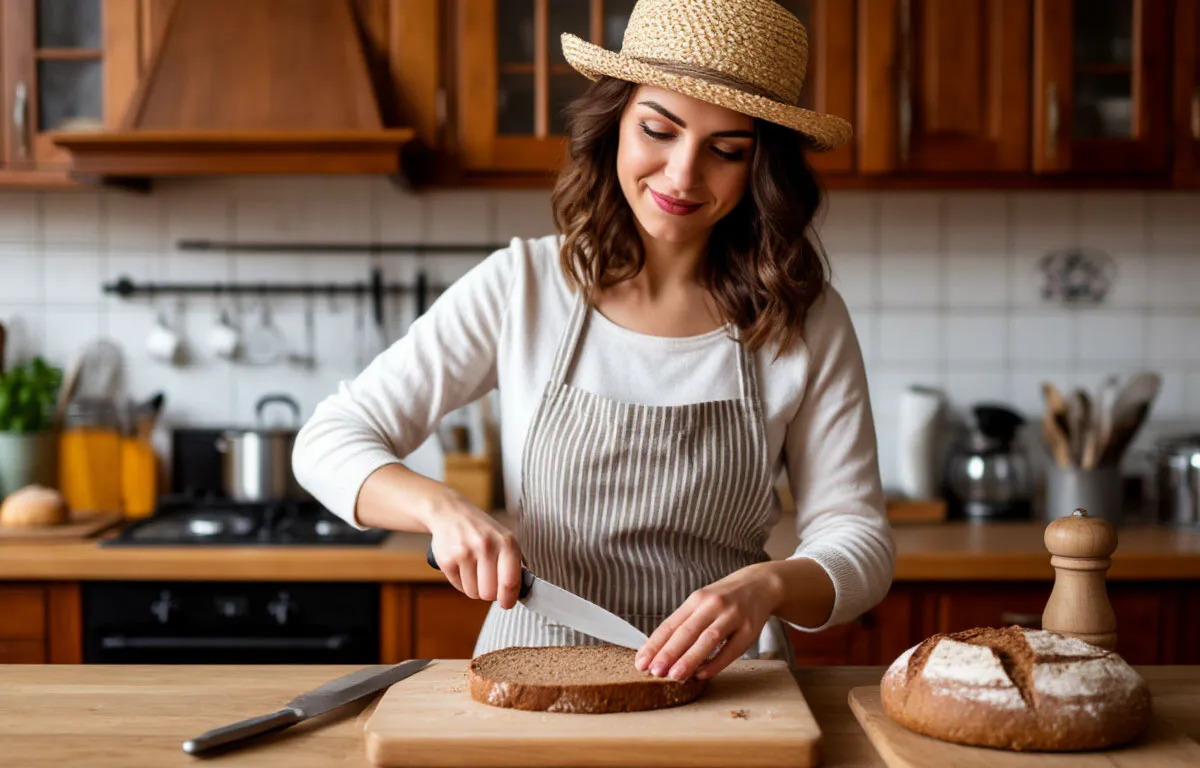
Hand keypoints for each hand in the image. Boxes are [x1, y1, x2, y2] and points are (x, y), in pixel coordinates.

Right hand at [425, 493, 523, 608]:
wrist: (451, 513)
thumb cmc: (482, 531)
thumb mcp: (505, 539)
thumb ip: (514, 564)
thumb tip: (518, 593)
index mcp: (506, 542)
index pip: (510, 581)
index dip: (509, 598)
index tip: (507, 603)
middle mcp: (486, 546)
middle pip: (490, 593)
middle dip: (489, 593)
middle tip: (488, 581)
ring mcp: (464, 553)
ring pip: (473, 593)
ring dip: (475, 588)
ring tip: (474, 570)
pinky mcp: (446, 560)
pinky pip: (459, 587)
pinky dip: (462, 582)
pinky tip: (463, 566)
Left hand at [635, 563, 782, 681]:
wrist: (760, 585)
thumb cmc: (724, 600)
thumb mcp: (702, 604)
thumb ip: (684, 624)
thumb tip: (659, 652)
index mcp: (696, 599)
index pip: (670, 624)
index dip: (655, 644)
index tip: (641, 662)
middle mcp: (713, 605)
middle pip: (687, 631)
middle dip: (669, 652)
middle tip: (654, 671)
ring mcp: (732, 616)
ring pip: (708, 639)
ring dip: (690, 658)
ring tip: (674, 675)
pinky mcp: (750, 629)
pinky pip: (731, 649)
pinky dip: (715, 663)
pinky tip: (702, 674)